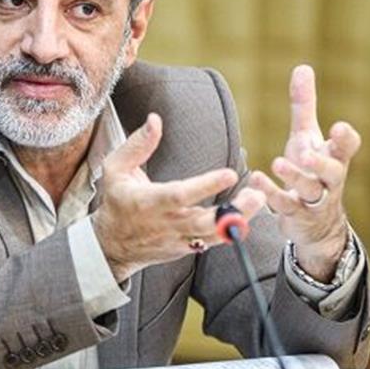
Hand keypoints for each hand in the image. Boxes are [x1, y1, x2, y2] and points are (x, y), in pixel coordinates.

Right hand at [92, 113, 267, 281]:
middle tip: (257, 194)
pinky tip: (246, 212)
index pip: (180, 195)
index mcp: (148, 202)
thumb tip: (155, 119)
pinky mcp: (185, 248)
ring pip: (213, 235)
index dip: (206, 186)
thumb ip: (137, 144)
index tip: (229, 173)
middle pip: (205, 222)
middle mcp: (165, 223)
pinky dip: (231, 229)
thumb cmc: (116, 200)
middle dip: (233, 211)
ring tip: (258, 199)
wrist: (111, 244)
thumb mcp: (115, 169)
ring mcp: (177, 239)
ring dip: (239, 219)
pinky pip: (212, 242)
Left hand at [247, 65, 361, 281]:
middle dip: (321, 162)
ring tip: (277, 162)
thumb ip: (304, 106)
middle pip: (333, 172)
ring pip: (308, 190)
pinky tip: (256, 180)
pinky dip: (270, 194)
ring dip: (293, 177)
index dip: (345, 139)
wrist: (315, 222)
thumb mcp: (307, 137)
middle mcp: (328, 180)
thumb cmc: (311, 170)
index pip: (347, 148)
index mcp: (333, 158)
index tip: (339, 128)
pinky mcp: (296, 215)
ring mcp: (314, 200)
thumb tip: (302, 66)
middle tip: (305, 153)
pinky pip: (284, 206)